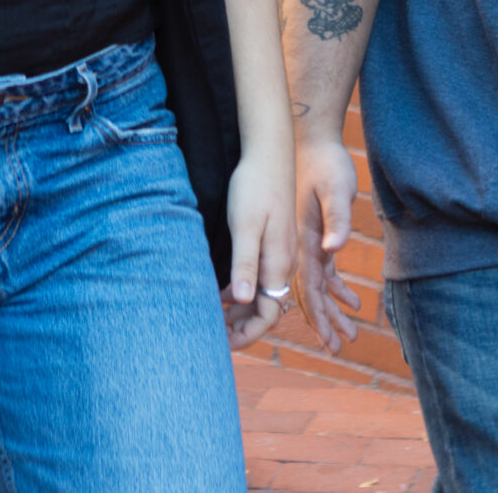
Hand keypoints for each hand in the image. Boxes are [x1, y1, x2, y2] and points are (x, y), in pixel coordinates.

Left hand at [220, 142, 295, 349]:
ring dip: (242, 310)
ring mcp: (280, 252)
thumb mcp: (245, 225)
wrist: (270, 152)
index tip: (221, 344)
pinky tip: (222, 291)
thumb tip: (242, 300)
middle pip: (267, 310)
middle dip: (242, 328)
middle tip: (213, 337)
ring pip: (263, 295)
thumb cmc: (255, 186)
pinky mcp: (273, 240)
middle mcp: (284, 263)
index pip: (267, 315)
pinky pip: (261, 277)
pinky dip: (242, 290)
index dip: (246, 334)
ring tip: (214, 319)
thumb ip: (245, 263)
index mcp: (279, 264)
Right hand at [291, 133, 364, 351]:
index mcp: (302, 241)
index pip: (308, 288)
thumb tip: (333, 251)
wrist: (309, 140)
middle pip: (309, 294)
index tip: (328, 342)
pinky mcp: (314, 234)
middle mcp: (299, 246)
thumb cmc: (324, 163)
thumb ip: (335, 220)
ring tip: (349, 332)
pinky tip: (351, 299)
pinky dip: (335, 289)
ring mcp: (304, 241)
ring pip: (316, 285)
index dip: (318, 317)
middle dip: (323, 322)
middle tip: (338, 347)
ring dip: (331, 310)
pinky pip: (322, 271)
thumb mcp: (335, 189)